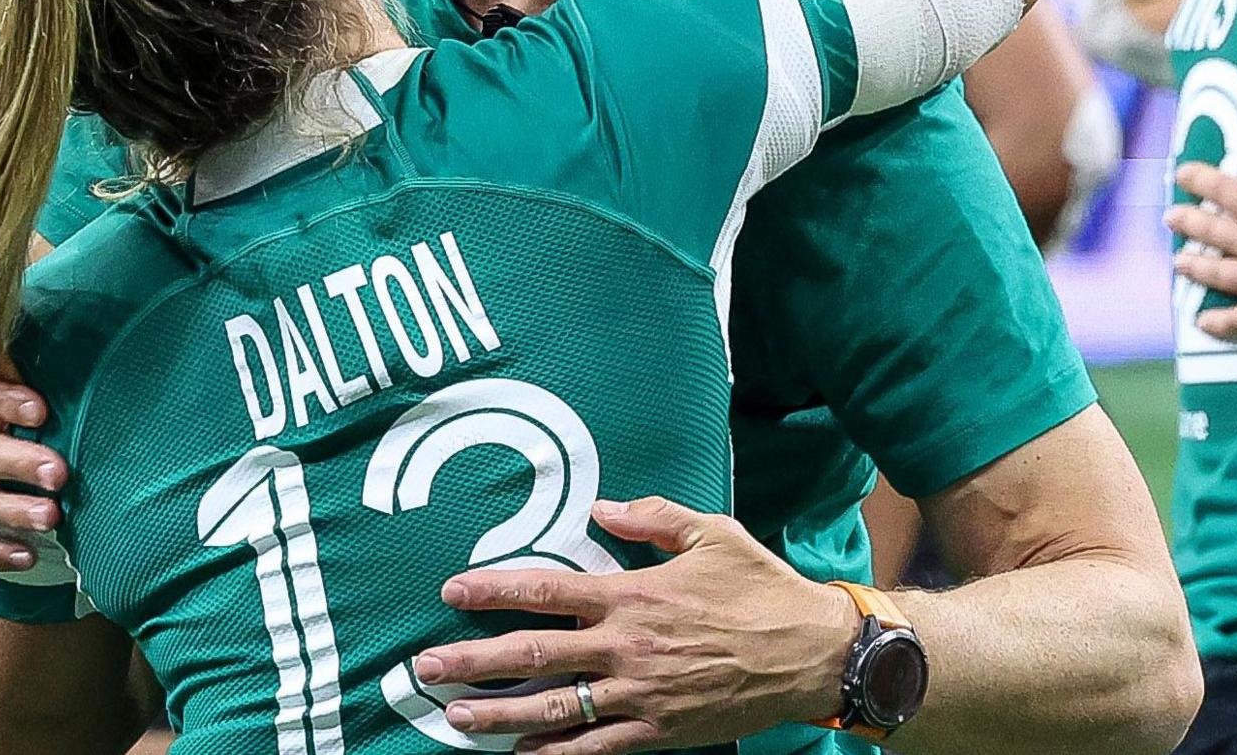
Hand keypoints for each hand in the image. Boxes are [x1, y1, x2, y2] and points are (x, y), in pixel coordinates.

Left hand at [408, 497, 855, 754]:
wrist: (810, 654)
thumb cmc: (761, 588)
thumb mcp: (712, 533)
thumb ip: (652, 518)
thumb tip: (602, 507)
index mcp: (633, 595)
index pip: (546, 590)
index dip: (493, 590)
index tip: (451, 590)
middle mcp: (626, 647)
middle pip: (532, 656)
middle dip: (472, 661)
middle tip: (425, 667)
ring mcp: (638, 695)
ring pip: (551, 709)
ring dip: (496, 714)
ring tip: (454, 717)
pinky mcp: (657, 733)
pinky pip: (593, 749)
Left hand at [1165, 122, 1236, 339]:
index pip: (1222, 190)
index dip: (1199, 179)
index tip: (1181, 174)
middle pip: (1213, 233)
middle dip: (1189, 223)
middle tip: (1170, 218)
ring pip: (1218, 275)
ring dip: (1195, 268)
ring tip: (1178, 263)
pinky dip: (1220, 323)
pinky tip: (1203, 323)